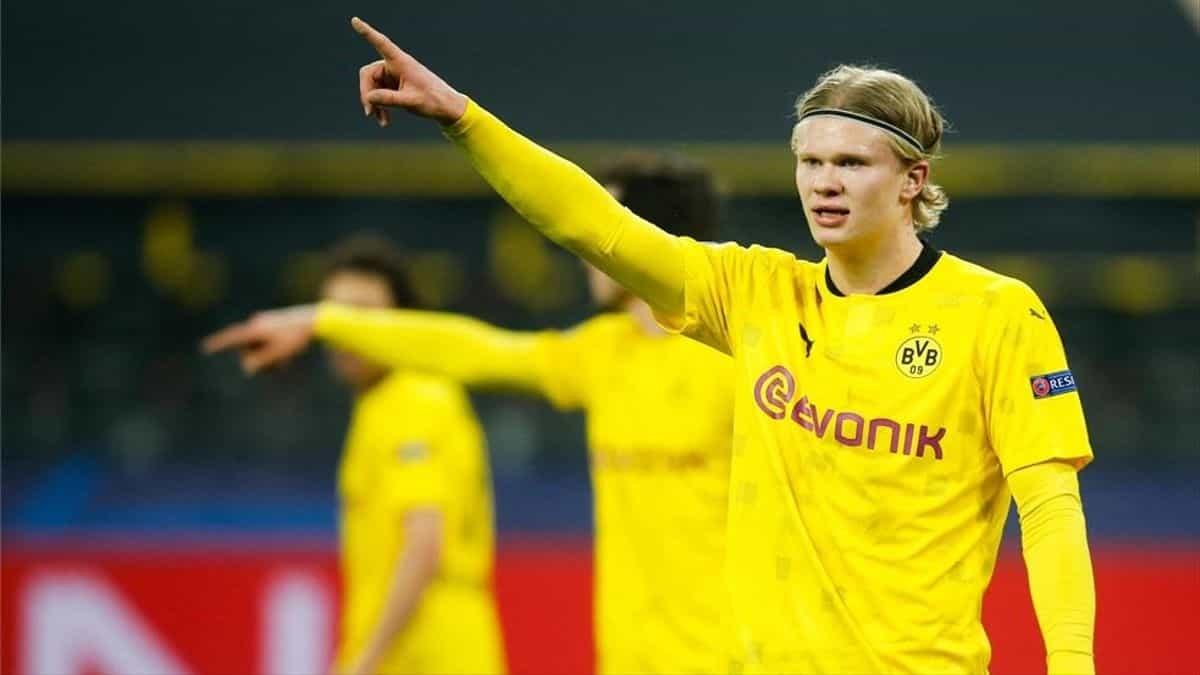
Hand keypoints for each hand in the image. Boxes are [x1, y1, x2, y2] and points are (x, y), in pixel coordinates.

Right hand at [201, 305, 317, 373]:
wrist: (315, 320)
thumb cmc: (295, 338)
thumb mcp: (278, 353)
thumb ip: (260, 361)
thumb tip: (246, 367)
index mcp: (255, 329)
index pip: (232, 338)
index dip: (218, 344)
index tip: (204, 348)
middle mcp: (256, 324)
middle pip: (248, 349)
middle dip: (259, 360)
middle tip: (278, 367)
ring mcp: (265, 324)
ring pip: (259, 347)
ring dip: (269, 357)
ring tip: (287, 360)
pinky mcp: (273, 325)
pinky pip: (267, 343)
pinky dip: (275, 352)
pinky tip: (288, 358)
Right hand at [351, 16, 467, 126]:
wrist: (446, 107)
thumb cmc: (433, 100)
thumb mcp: (411, 101)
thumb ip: (390, 99)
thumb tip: (369, 98)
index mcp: (401, 62)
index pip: (382, 44)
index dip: (367, 33)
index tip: (355, 21)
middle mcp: (395, 65)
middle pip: (368, 74)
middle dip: (367, 93)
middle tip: (369, 112)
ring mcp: (393, 75)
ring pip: (372, 87)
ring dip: (374, 104)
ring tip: (381, 121)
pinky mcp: (393, 85)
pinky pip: (379, 94)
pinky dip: (380, 107)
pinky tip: (384, 121)